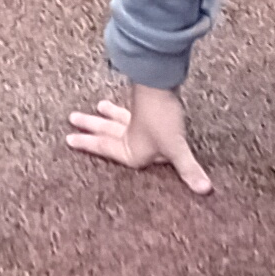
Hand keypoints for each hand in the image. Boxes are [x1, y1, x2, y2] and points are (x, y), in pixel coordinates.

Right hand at [64, 79, 211, 193]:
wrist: (160, 86)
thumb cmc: (162, 120)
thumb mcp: (176, 148)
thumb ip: (189, 169)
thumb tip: (205, 189)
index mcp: (130, 149)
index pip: (105, 150)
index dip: (88, 146)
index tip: (69, 139)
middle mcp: (129, 134)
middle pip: (105, 131)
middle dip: (89, 128)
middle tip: (71, 119)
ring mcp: (136, 118)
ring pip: (116, 118)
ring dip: (105, 115)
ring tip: (97, 107)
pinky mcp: (143, 104)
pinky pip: (128, 109)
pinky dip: (121, 108)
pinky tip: (121, 102)